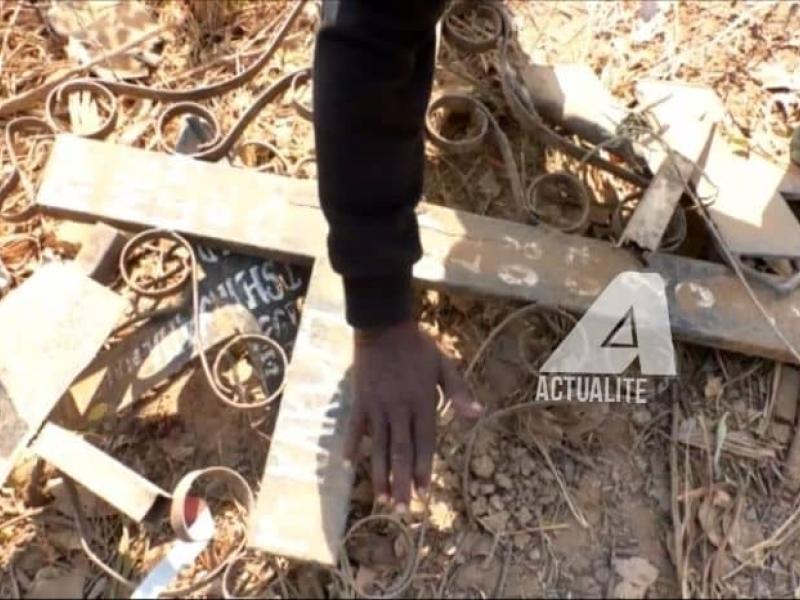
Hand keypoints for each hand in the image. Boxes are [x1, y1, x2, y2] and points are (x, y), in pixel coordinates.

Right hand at [344, 320, 482, 510]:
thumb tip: (477, 415)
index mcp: (422, 402)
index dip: (424, 469)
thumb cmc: (418, 346)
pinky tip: (348, 465)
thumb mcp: (444, 365)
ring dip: (380, 474)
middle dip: (402, 482)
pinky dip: (351, 446)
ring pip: (379, 447)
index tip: (423, 493)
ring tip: (381, 500)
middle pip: (401, 452)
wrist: (383, 325)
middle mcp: (400, 409)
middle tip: (402, 509)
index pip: (425, 443)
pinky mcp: (360, 401)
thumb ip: (458, 393)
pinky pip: (354, 428)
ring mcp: (377, 407)